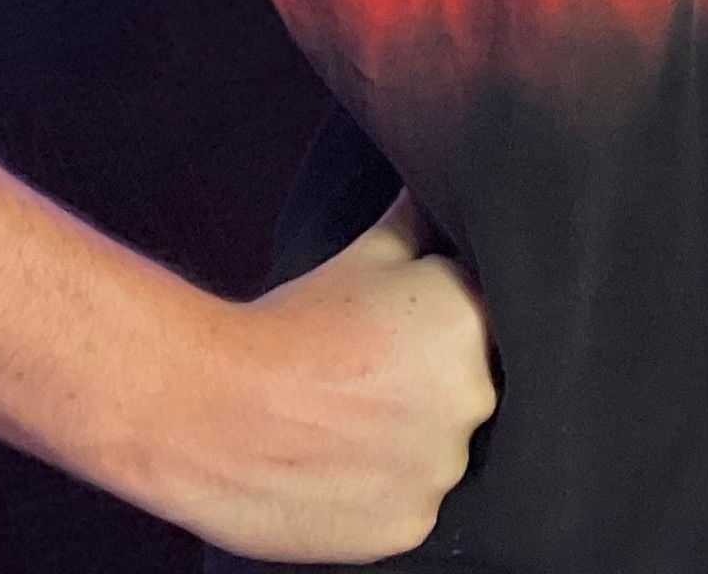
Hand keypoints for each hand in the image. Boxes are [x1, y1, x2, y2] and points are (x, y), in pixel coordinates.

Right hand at [161, 195, 497, 563]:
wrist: (214, 404)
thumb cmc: (292, 321)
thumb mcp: (369, 251)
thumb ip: (421, 220)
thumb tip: (442, 182)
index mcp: (476, 324)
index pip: (492, 334)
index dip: (446, 341)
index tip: (402, 346)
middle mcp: (475, 397)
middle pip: (470, 398)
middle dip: (431, 394)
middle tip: (368, 386)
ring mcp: (444, 468)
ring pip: (442, 457)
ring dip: (410, 447)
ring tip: (349, 427)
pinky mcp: (411, 525)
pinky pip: (413, 509)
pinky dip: (384, 495)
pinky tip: (343, 467)